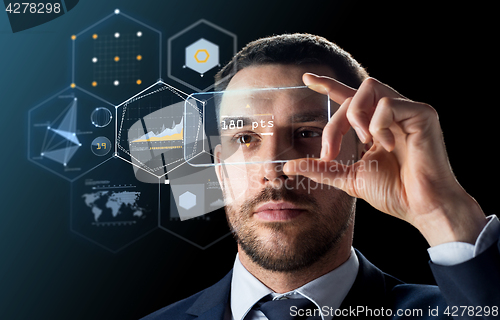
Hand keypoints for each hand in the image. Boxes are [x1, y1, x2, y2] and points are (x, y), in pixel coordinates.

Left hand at [284, 73, 485, 246]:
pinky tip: (388, 146)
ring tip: (364, 142)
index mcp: (376, 126)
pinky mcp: (423, 113)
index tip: (307, 79)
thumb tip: (289, 167)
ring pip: (369, 88)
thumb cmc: (394, 193)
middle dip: (333, 124)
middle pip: (352, 96)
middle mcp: (392, 114)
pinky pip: (388, 103)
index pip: (350, 98)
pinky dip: (379, 124)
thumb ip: (322, 169)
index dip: (329, 86)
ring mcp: (408, 111)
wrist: (421, 208)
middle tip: (330, 153)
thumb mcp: (349, 178)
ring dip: (355, 116)